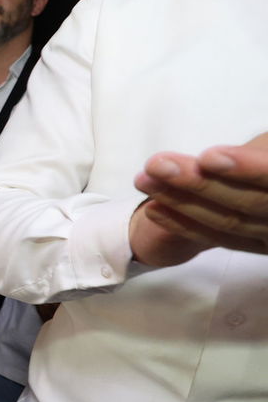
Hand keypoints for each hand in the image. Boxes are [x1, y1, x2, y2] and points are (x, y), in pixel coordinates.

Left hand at [133, 133, 267, 259]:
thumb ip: (259, 157)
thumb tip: (219, 159)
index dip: (245, 169)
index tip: (207, 157)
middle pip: (248, 205)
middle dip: (199, 184)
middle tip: (156, 165)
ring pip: (229, 222)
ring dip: (181, 201)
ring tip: (145, 179)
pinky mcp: (257, 244)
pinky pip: (219, 238)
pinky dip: (184, 224)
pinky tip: (153, 208)